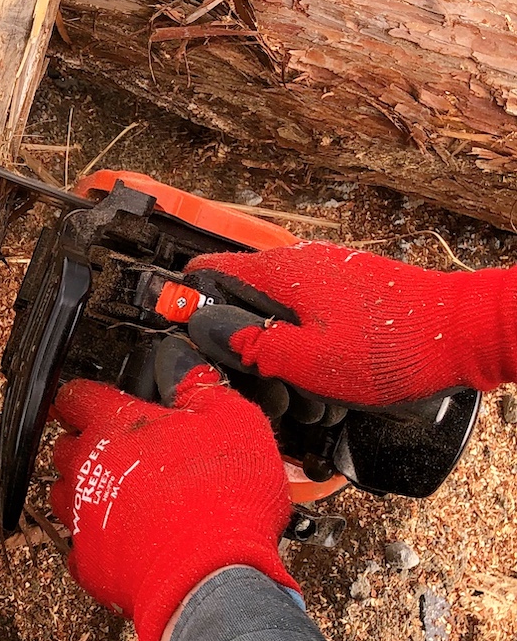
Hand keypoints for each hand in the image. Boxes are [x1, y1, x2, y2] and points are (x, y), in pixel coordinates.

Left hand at [49, 366, 293, 640]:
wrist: (214, 576)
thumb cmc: (224, 499)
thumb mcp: (233, 421)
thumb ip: (201, 387)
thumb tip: (185, 365)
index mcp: (113, 425)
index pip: (76, 396)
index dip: (82, 396)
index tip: (86, 399)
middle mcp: (86, 467)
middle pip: (63, 446)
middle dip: (84, 444)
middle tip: (117, 451)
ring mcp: (81, 516)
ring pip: (63, 495)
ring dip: (84, 492)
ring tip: (120, 497)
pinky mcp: (88, 562)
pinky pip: (77, 548)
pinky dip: (96, 544)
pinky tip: (123, 543)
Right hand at [187, 243, 516, 406]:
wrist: (467, 332)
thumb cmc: (399, 346)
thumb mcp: (314, 362)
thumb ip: (256, 347)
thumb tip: (209, 332)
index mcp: (283, 273)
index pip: (208, 269)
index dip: (183, 299)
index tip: (173, 324)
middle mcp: (301, 264)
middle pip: (238, 291)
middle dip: (230, 329)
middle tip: (237, 369)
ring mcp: (326, 273)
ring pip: (272, 304)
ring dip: (267, 337)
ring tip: (282, 376)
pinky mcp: (347, 288)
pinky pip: (302, 310)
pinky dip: (297, 335)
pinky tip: (314, 366)